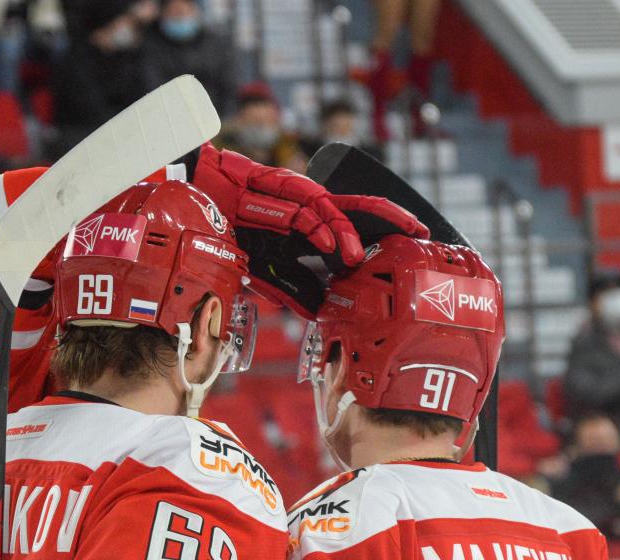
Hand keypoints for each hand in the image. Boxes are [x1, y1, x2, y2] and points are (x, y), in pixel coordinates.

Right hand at [192, 143, 428, 313]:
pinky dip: (320, 228)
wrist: (201, 196)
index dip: (384, 237)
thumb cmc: (232, 230)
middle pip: (361, 209)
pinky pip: (306, 208)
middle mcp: (313, 208)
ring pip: (335, 210)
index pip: (358, 229)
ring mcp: (298, 196)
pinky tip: (330, 246)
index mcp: (314, 226)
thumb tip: (318, 313)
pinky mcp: (279, 185)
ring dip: (348, 235)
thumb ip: (292, 288)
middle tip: (419, 233)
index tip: (409, 252)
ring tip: (356, 259)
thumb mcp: (266, 268)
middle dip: (392, 219)